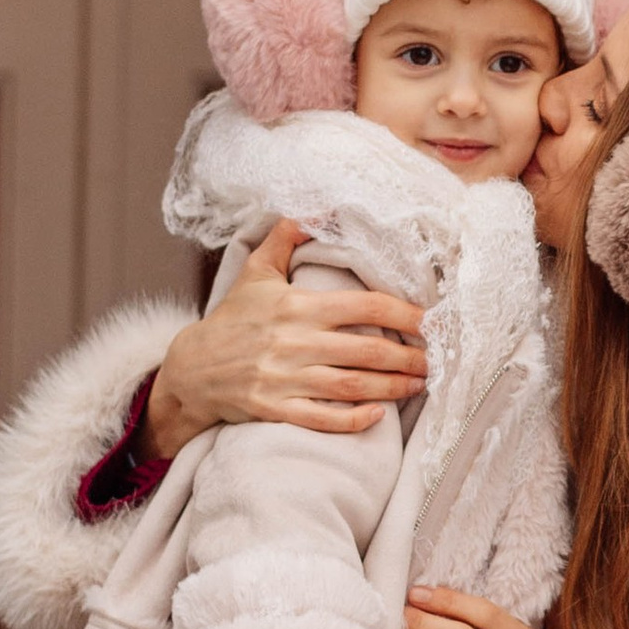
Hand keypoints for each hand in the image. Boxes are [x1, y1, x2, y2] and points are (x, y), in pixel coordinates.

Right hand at [145, 223, 428, 458]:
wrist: (192, 368)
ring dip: (394, 388)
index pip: (367, 307)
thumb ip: (286, 238)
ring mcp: (286, 379)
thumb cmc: (233, 318)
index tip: (432, 321)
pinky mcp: (277, 409)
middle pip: (369, 351)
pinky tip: (379, 414)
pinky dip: (354, 419)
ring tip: (420, 384)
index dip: (406, 314)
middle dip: (410, 357)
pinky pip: (324, 418)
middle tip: (437, 361)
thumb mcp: (256, 271)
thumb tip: (315, 209)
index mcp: (299, 307)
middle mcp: (296, 343)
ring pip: (354, 386)